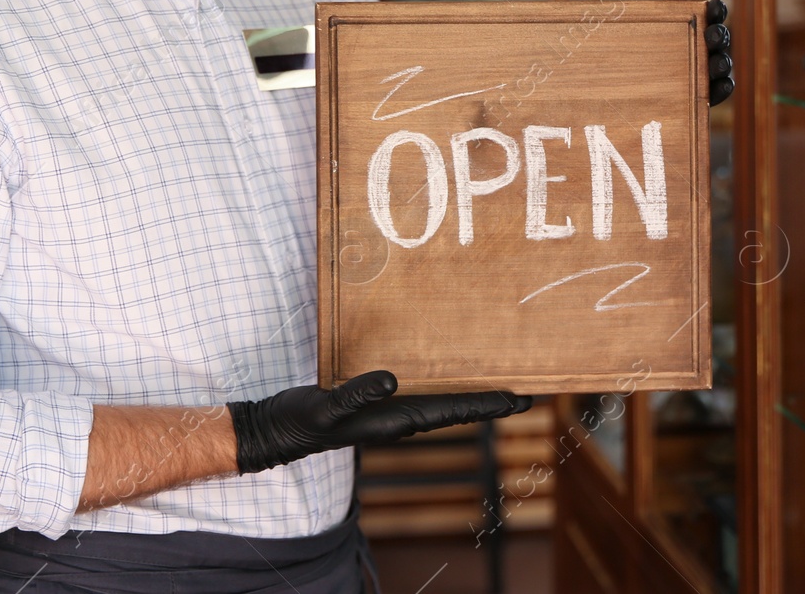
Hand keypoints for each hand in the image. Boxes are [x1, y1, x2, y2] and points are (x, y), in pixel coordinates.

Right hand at [228, 370, 530, 473]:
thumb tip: (391, 381)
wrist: (277, 430)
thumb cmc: (302, 422)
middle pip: (455, 408)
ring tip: (497, 386)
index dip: (486, 405)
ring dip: (469, 394)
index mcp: (395, 419)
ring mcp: (389, 410)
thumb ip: (356, 395)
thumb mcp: (326, 408)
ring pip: (440, 401)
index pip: (452, 411)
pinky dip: (440, 384)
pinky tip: (446, 375)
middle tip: (526, 394)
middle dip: (489, 401)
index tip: (520, 398)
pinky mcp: (377, 402)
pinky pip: (418, 393)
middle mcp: (399, 416)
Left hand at [605, 0, 733, 105]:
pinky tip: (719, 86)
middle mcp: (696, 46)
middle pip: (719, 39)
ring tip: (716, 64)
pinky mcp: (694, 97)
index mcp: (685, 23)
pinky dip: (723, 90)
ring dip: (723, 63)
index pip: (711, 13)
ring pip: (721, 66)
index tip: (712, 9)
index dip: (717, 10)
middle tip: (710, 37)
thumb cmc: (608, 38)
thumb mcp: (616, 13)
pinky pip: (716, 94)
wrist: (592, 74)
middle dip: (720, 36)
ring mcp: (697, 72)